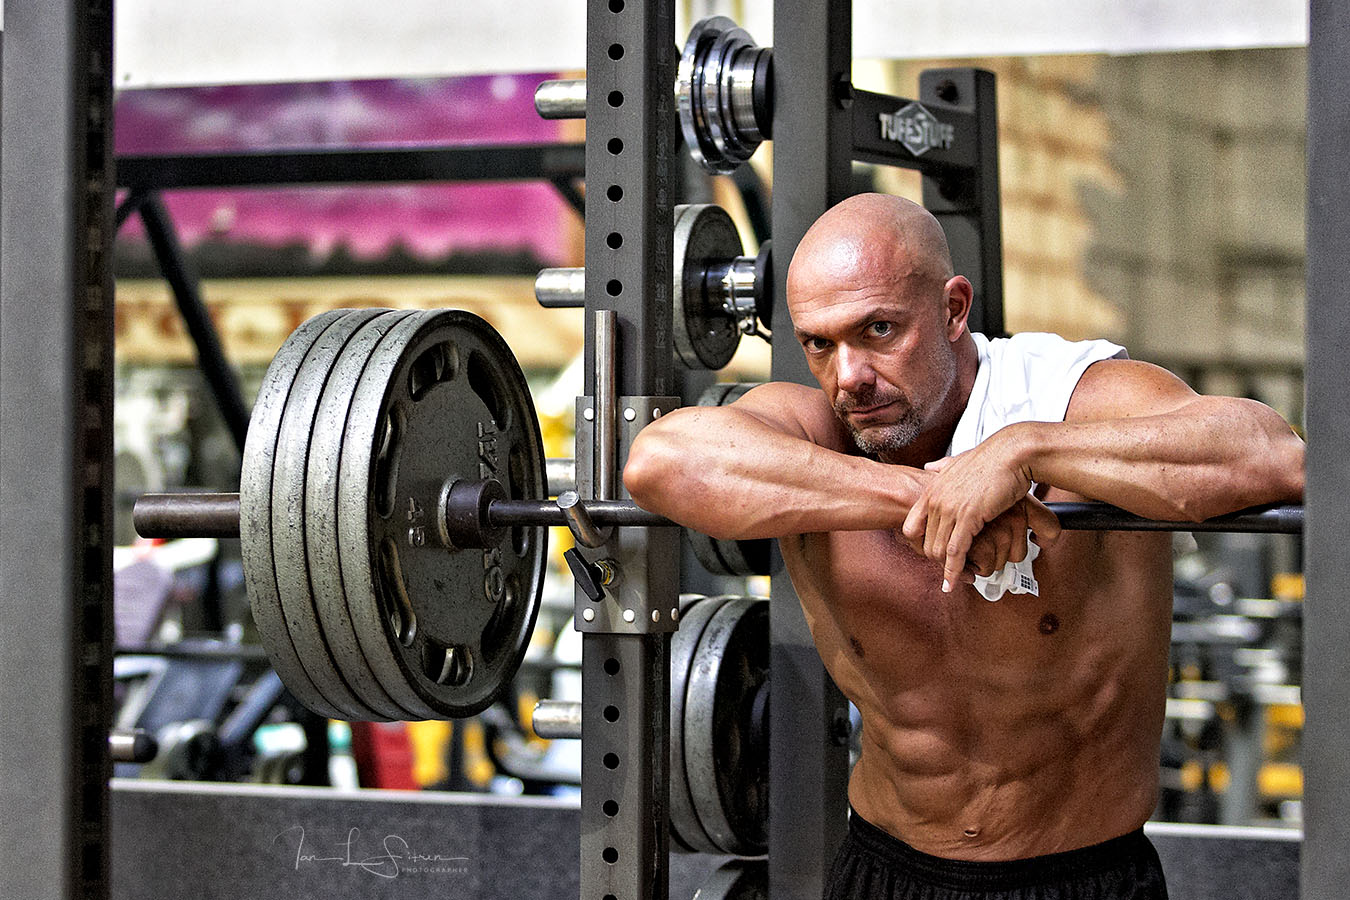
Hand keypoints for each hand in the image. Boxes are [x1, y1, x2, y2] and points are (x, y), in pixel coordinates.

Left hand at [901, 431, 1060, 589]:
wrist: (1013, 454)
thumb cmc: (992, 459)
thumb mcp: (958, 462)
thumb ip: (942, 467)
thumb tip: (930, 467)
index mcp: (932, 490)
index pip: (910, 527)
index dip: (919, 545)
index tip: (930, 555)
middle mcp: (936, 500)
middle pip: (925, 544)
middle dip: (938, 561)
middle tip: (951, 570)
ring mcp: (950, 508)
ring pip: (938, 550)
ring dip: (948, 568)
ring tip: (957, 578)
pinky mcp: (968, 516)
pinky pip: (956, 551)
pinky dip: (954, 570)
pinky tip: (954, 581)